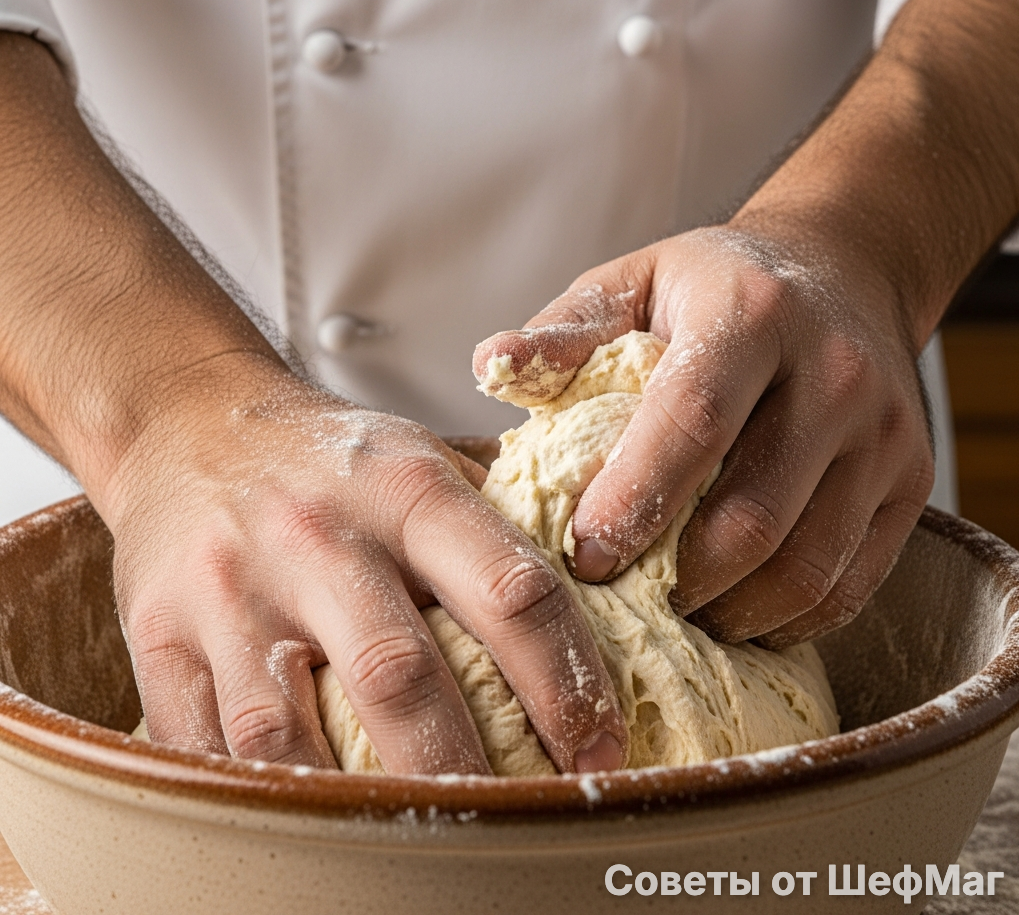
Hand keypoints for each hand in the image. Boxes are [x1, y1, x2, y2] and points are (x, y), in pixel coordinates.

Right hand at [0, 33, 623, 775]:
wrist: (191, 421)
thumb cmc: (329, 455)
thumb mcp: (421, 454)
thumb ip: (502, 514)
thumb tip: (612, 576)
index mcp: (404, 489)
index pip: (510, 590)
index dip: (569, 682)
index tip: (601, 745)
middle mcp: (317, 536)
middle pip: (401, 677)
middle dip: (471, 768)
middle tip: (526, 819)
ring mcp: (230, 589)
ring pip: (285, 729)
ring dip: (355, 802)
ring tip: (417, 843)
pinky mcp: (159, 632)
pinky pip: (202, 743)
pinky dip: (259, 797)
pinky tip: (311, 823)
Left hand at [476, 0, 1018, 647]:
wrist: (839, 274)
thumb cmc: (713, 290)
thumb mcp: (633, 286)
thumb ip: (565, 334)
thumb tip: (490, 368)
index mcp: (752, 315)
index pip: (693, 421)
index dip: (634, 500)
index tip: (583, 556)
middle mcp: (834, 373)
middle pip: (752, 517)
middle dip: (676, 582)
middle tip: (620, 601)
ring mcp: (885, 434)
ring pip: (807, 566)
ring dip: (729, 612)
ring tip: (675, 614)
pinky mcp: (912, 482)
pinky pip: (850, 581)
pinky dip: (787, 618)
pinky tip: (736, 611)